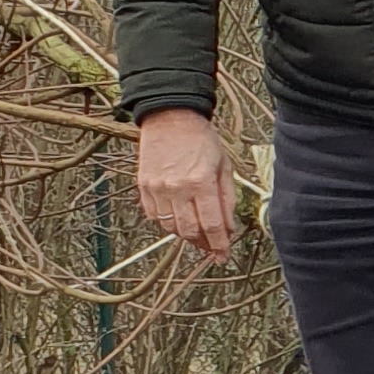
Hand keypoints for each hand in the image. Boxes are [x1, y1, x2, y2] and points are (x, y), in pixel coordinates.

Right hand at [135, 106, 238, 260]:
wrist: (170, 118)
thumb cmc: (202, 140)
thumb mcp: (224, 166)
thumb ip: (227, 199)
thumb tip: (229, 228)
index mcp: (201, 182)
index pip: (211, 225)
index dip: (219, 245)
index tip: (224, 255)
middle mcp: (177, 188)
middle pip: (190, 231)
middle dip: (204, 244)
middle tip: (212, 248)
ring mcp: (157, 188)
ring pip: (171, 227)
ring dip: (186, 235)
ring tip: (198, 234)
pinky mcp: (144, 186)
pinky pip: (155, 216)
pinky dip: (167, 223)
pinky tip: (178, 219)